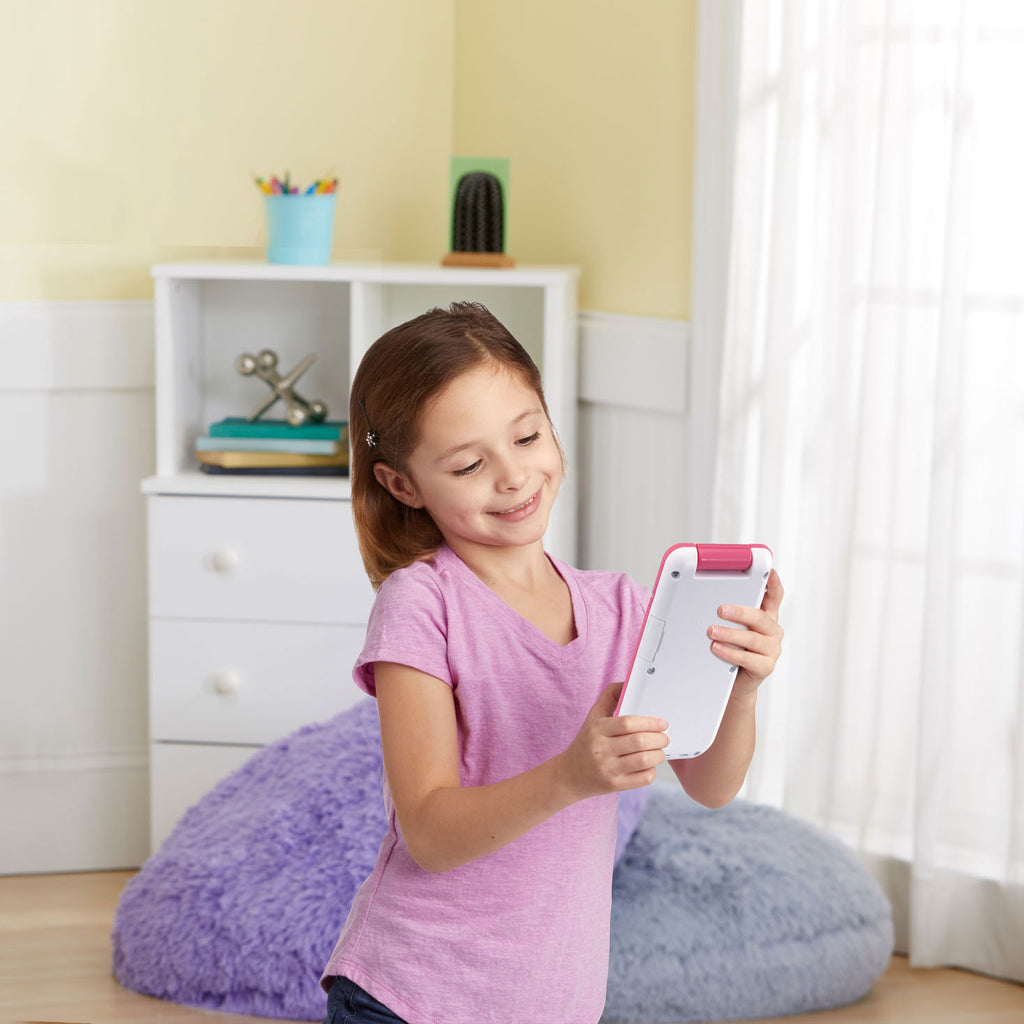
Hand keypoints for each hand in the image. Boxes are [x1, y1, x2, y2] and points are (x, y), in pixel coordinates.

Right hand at [558, 682, 668, 799]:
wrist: (570, 774)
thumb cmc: (587, 741)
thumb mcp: (593, 716)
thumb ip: (610, 696)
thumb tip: (628, 682)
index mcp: (597, 729)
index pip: (627, 723)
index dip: (649, 722)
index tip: (662, 723)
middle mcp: (600, 749)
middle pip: (638, 742)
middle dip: (659, 739)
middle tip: (665, 738)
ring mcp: (607, 769)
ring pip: (643, 761)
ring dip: (658, 755)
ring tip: (660, 751)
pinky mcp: (613, 785)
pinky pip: (642, 779)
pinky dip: (652, 771)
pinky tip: (650, 765)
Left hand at [708, 569, 783, 697]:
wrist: (734, 683)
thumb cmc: (731, 651)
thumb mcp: (732, 628)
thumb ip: (727, 614)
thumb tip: (705, 599)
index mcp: (766, 617)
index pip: (774, 596)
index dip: (773, 584)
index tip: (769, 572)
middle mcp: (772, 631)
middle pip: (760, 617)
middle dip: (740, 612)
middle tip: (720, 609)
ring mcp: (771, 649)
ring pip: (753, 638)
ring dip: (730, 633)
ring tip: (712, 631)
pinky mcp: (765, 667)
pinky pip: (748, 658)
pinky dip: (730, 652)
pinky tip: (717, 648)